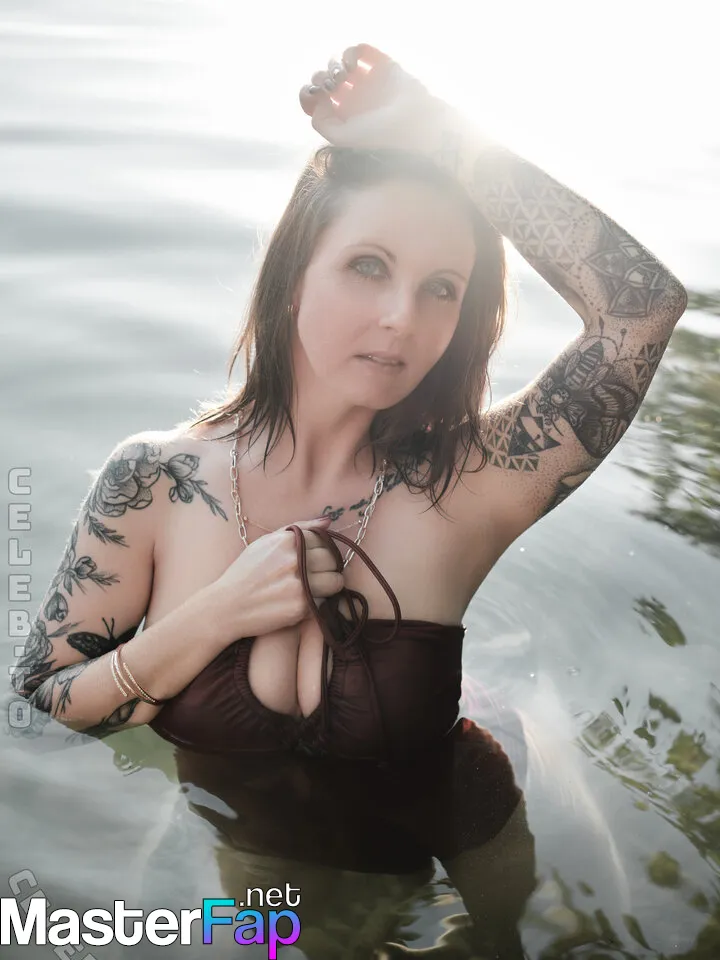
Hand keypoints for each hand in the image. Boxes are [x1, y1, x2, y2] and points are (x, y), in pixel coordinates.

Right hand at [211, 517, 343, 641]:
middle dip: (328, 568)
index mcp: (287, 541)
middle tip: (315, 576)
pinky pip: (325, 601)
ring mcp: (299, 584)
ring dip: (329, 586)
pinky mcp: (301, 606)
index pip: (323, 540)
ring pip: (336, 581)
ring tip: (314, 590)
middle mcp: (295, 560)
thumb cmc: (246, 573)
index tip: (312, 561)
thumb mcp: (266, 543)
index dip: (320, 551)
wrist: (227, 606)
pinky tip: (301, 602)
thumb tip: (328, 521)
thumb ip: (298, 529)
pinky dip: (318, 603)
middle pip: (333, 560)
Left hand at [298, 43, 446, 154]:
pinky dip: (351, 53)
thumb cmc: (380, 133)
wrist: (414, 120)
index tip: (314, 94)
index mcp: (343, 117)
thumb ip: (322, 123)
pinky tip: (354, 66)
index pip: (316, 101)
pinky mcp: (380, 66)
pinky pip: (359, 51)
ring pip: (338, 63)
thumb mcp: (343, 137)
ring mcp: (366, 81)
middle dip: (321, 78)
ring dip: (334, 65)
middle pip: (324, 79)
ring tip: (345, 76)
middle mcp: (352, 98)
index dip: (309, 94)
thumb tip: (319, 101)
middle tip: (331, 85)